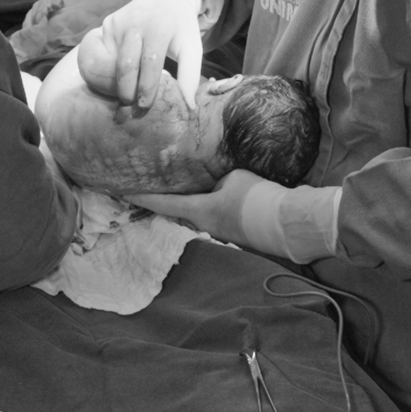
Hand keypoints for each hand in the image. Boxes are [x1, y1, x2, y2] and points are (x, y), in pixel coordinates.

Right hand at [96, 0, 202, 110]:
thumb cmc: (179, 27)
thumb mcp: (192, 46)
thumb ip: (190, 74)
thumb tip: (189, 106)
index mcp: (159, 27)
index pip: (150, 62)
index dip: (147, 86)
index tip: (145, 105)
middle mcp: (134, 22)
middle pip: (124, 65)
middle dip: (126, 90)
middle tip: (131, 106)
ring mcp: (117, 23)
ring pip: (109, 62)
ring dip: (114, 84)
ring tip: (125, 96)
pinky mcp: (106, 25)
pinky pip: (103, 54)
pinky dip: (109, 71)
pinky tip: (118, 79)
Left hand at [129, 169, 287, 253]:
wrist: (288, 222)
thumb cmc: (257, 199)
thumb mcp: (233, 179)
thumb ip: (216, 179)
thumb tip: (215, 183)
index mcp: (199, 212)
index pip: (163, 203)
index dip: (142, 196)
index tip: (122, 191)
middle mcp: (205, 226)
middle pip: (178, 212)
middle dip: (165, 200)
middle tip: (150, 185)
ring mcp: (221, 232)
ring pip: (199, 214)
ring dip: (190, 203)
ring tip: (183, 187)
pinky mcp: (237, 232)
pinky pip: (218, 215)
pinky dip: (212, 205)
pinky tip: (218, 195)